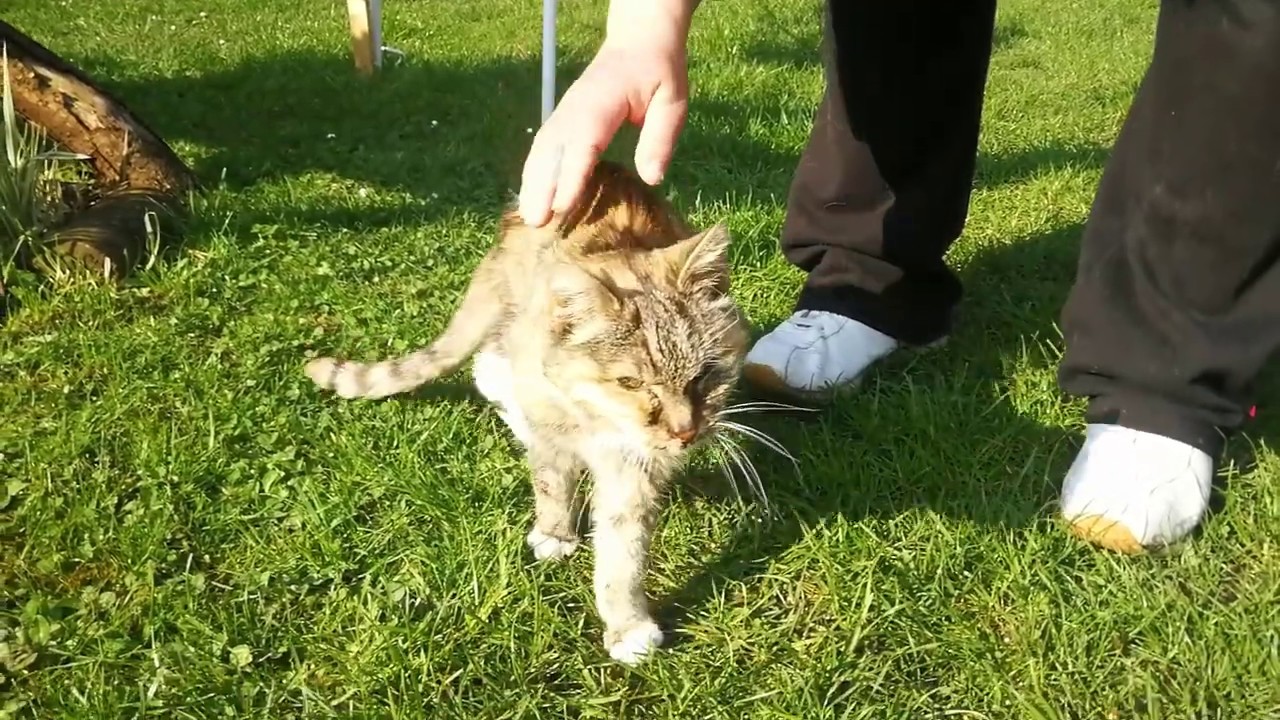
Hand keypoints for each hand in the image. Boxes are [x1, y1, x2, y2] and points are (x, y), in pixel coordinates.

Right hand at [518, 34, 689, 226]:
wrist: (638, 39)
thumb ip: (661, 137)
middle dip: (541, 186)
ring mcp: (565, 110)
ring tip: (529, 218)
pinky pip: (544, 145)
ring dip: (532, 182)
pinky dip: (535, 171)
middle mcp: (575, 107)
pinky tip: (533, 195)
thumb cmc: (658, 70)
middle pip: (551, 149)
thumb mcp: (672, 100)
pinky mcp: (563, 117)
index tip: (562, 207)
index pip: (582, 143)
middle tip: (535, 223)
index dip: (571, 175)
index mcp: (601, 102)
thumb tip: (651, 178)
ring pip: (542, 148)